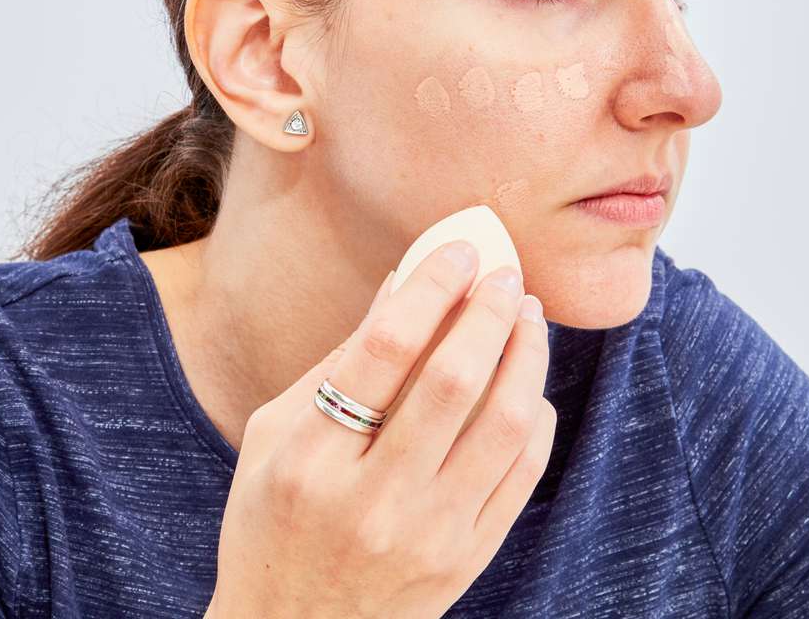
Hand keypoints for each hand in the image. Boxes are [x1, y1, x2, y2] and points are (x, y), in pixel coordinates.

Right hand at [206, 240, 553, 618]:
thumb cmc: (273, 521)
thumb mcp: (275, 436)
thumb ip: (338, 361)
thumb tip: (403, 282)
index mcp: (309, 460)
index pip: (383, 350)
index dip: (430, 287)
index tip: (459, 248)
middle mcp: (372, 500)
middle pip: (453, 381)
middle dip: (489, 310)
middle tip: (506, 271)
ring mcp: (427, 535)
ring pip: (503, 424)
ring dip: (526, 354)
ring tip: (528, 315)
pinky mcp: (467, 559)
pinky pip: (523, 473)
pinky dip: (535, 416)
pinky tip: (528, 384)